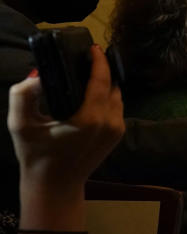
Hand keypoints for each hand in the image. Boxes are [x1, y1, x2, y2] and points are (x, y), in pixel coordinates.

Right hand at [8, 45, 124, 192]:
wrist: (55, 186)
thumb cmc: (36, 155)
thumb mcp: (21, 125)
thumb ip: (24, 96)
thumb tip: (38, 74)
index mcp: (90, 117)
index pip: (102, 79)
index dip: (98, 60)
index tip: (92, 48)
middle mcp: (110, 121)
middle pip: (111, 85)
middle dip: (100, 70)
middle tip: (85, 59)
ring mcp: (117, 128)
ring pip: (117, 96)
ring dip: (105, 84)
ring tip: (88, 75)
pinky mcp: (118, 135)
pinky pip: (117, 107)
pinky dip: (107, 98)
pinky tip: (92, 95)